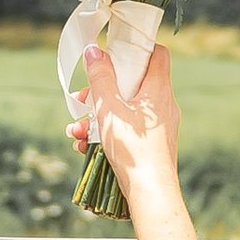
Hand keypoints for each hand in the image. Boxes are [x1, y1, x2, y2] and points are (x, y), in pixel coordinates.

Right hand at [79, 42, 182, 209]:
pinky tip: (84, 146)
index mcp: (158, 89)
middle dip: (102, 90)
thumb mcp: (109, 108)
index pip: (156, 53)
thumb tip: (94, 50)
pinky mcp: (154, 145)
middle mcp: (163, 105)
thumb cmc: (133, 148)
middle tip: (82, 99)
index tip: (115, 52)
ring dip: (98, 117)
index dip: (137, 47)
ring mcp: (160, 127)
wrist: (150, 191)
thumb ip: (100, 77)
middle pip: (133, 84)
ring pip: (126, 110)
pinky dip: (108, 133)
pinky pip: (129, 130)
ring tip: (76, 129)